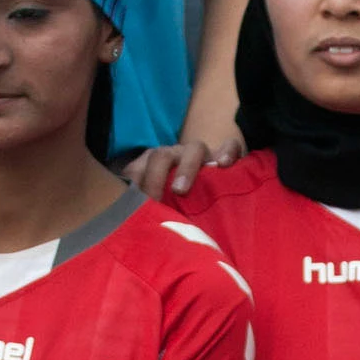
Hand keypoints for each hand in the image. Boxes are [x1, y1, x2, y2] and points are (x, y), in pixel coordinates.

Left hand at [124, 124, 243, 197]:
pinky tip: (223, 164)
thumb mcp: (159, 206)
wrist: (218, 203)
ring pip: (194, 149)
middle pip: (164, 155)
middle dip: (156, 176)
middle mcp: (177, 155)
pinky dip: (227, 152)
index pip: (142, 165)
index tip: (135, 204)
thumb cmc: (178, 205)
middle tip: (153, 200)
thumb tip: (129, 213)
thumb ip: (144, 204)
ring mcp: (202, 155)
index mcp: (157, 163)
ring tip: (180, 190)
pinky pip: (230, 146)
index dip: (137, 181)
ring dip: (186, 168)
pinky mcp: (226, 157)